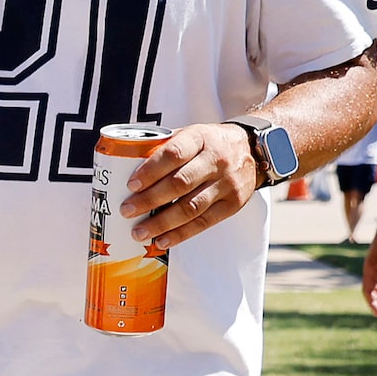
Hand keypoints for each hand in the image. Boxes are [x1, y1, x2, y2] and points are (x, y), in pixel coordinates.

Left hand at [123, 122, 262, 246]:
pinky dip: (181, 234)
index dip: (151, 170)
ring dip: (162, 223)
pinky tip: (161, 240)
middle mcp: (216, 160)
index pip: (174, 153)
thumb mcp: (191, 134)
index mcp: (200, 138)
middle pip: (180, 183)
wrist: (253, 149)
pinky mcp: (233, 204)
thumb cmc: (209, 144)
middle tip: (126, 210)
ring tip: (138, 232)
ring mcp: (227, 184)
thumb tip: (123, 165)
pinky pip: (204, 222)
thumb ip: (164, 147)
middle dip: (150, 199)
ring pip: (191, 207)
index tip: (131, 184)